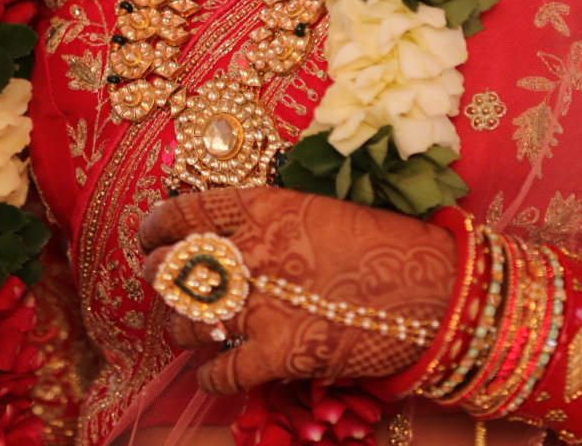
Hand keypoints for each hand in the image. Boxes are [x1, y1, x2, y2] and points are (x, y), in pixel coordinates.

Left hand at [139, 186, 455, 395]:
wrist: (432, 290)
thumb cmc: (381, 241)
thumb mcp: (318, 208)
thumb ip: (265, 219)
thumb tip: (220, 231)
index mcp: (264, 207)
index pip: (185, 212)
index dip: (157, 225)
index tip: (149, 234)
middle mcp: (255, 252)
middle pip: (175, 268)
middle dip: (158, 275)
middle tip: (158, 279)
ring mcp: (264, 306)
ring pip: (189, 322)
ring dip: (182, 326)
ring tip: (188, 325)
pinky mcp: (279, 355)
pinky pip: (219, 372)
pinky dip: (210, 374)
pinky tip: (214, 368)